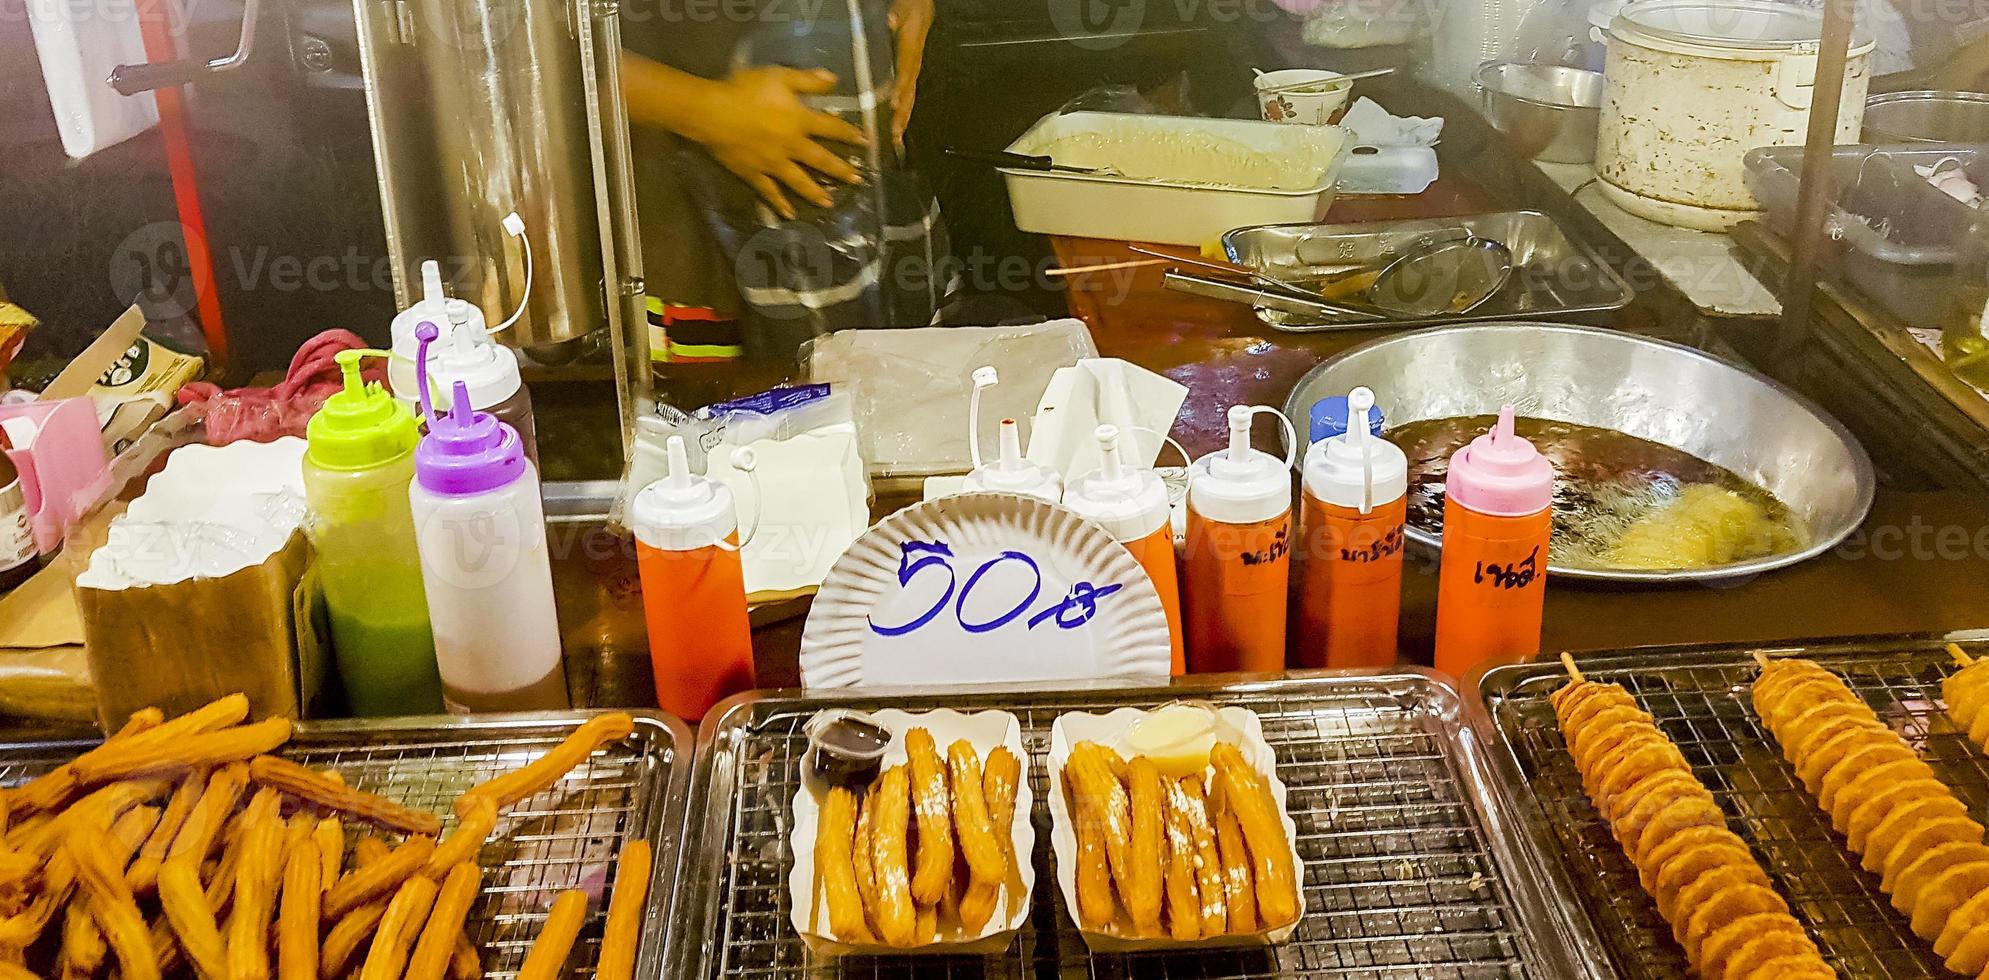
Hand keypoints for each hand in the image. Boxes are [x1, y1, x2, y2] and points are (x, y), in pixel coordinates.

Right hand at [690, 67, 867, 218]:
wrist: (712, 113)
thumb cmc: (745, 91)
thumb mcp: (779, 76)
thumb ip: (807, 80)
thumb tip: (834, 80)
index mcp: (799, 121)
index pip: (831, 128)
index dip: (849, 134)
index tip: (865, 143)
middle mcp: (791, 146)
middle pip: (820, 160)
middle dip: (840, 170)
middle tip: (857, 181)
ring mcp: (773, 164)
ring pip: (799, 181)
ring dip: (815, 193)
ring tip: (828, 204)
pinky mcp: (753, 174)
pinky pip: (769, 192)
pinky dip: (779, 204)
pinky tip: (788, 215)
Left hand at [888, 0, 933, 149]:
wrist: (921, 6)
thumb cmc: (913, 8)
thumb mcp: (903, 8)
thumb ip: (897, 17)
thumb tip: (892, 21)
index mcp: (911, 49)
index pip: (906, 72)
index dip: (901, 89)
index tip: (895, 104)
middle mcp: (914, 62)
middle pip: (910, 93)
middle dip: (903, 115)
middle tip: (896, 135)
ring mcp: (913, 69)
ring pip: (910, 97)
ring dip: (904, 117)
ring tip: (897, 138)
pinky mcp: (910, 71)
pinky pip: (908, 93)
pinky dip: (903, 110)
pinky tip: (897, 123)